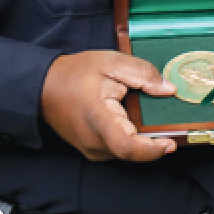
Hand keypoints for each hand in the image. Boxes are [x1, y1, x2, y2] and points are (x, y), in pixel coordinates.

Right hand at [40, 51, 176, 161]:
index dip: (152, 150)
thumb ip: (142, 73)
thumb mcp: (111, 62)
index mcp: (98, 119)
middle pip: (131, 151)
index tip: (171, 142)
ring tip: (150, 117)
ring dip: (142, 139)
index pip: (127, 146)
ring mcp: (91, 149)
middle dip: (154, 141)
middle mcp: (94, 141)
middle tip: (171, 126)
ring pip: (126, 151)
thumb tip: (168, 89)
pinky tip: (132, 120)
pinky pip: (117, 148)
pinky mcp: (91, 150)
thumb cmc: (75, 73)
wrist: (42, 87)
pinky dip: (130, 137)